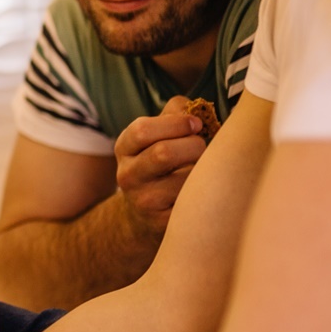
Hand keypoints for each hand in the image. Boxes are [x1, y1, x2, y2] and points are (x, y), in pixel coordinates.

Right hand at [111, 97, 207, 235]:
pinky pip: (193, 203)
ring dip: (203, 170)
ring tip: (205, 169)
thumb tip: (196, 108)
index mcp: (124, 148)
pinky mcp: (161, 223)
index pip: (142, 130)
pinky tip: (202, 190)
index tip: (197, 124)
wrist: (143, 215)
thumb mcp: (156, 137)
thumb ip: (173, 114)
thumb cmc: (160, 165)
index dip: (176, 123)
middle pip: (163, 153)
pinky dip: (204, 193)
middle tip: (203, 148)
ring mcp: (142, 201)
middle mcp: (127, 175)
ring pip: (183, 180)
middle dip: (193, 146)